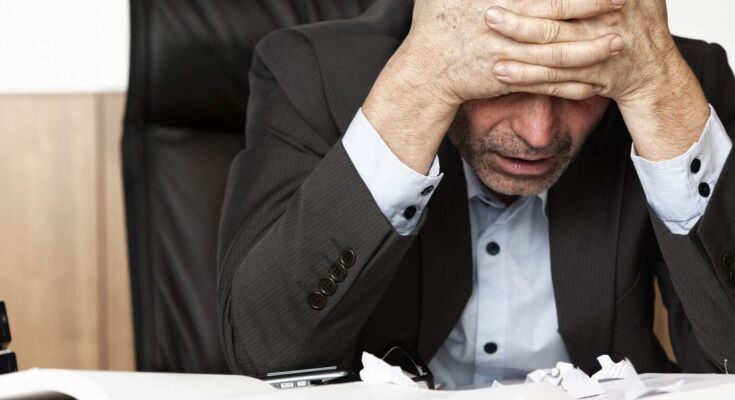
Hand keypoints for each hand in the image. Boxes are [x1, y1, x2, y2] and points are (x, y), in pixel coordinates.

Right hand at [363, 0, 624, 172]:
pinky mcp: (510, 81)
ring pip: (558, 55)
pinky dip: (570, 85)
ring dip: (591, 50)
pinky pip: (546, 85)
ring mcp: (509, 58)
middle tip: (624, 5)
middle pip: (559, 19)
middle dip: (594, 12)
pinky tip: (592, 82)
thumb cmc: (435, 25)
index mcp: (496, 3)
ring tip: (618, 43)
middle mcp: (506, 29)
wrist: (425, 71)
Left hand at [488, 0, 710, 159]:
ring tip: (490, 52)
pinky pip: (555, 81)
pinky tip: (504, 75)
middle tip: (489, 14)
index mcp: (610, 1)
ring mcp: (597, 56)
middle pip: (555, 23)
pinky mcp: (590, 80)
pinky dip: (529, 79)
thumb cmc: (637, 20)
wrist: (654, 70)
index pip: (567, 0)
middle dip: (520, 22)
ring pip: (552, 57)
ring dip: (519, 57)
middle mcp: (604, 27)